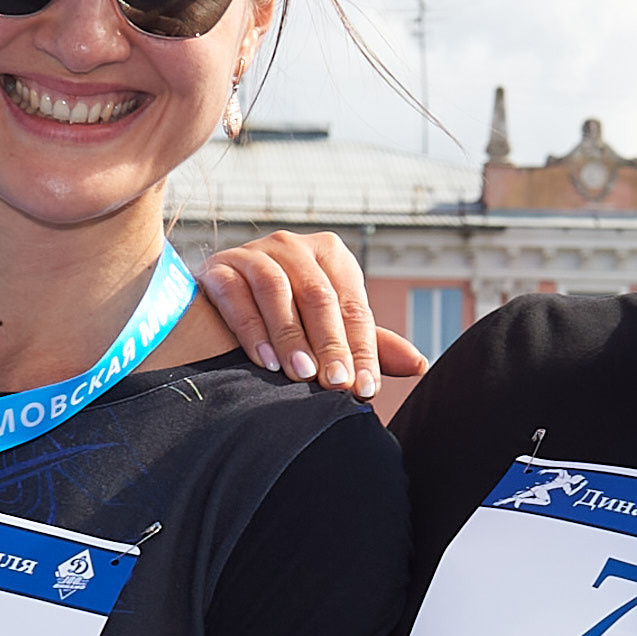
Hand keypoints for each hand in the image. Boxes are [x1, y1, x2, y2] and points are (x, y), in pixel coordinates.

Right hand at [195, 231, 426, 400]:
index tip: (365, 389)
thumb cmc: (286, 317)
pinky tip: (264, 361)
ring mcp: (254, 252)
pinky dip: (251, 329)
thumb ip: (368, 344)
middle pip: (318, 296)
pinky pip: (236, 295)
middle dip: (330, 344)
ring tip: (301, 374)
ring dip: (291, 336)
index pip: (352, 305)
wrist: (218, 307)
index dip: (362, 349)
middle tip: (336, 384)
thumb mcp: (330, 327)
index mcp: (331, 255)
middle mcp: (294, 246)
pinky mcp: (218, 267)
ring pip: (276, 291)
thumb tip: (418, 364)